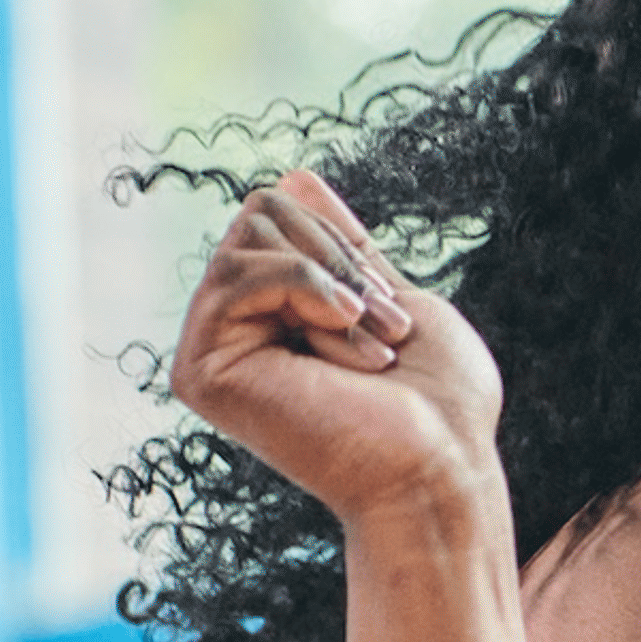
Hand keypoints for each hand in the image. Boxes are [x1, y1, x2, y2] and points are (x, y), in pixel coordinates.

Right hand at [167, 168, 504, 532]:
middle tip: (384, 332)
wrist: (441, 465)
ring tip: (370, 346)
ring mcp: (211, 348)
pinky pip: (240, 272)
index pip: (280, 213)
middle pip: (262, 211)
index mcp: (272, 313)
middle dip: (341, 260)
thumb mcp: (388, 298)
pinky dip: (307, 290)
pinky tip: (340, 340)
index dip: (344, 247)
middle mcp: (233, 328)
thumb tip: (293, 176)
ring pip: (252, 231)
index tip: (390, 315)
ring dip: (334, 283)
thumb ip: (335, 247)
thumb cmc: (436, 401)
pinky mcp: (200, 370)